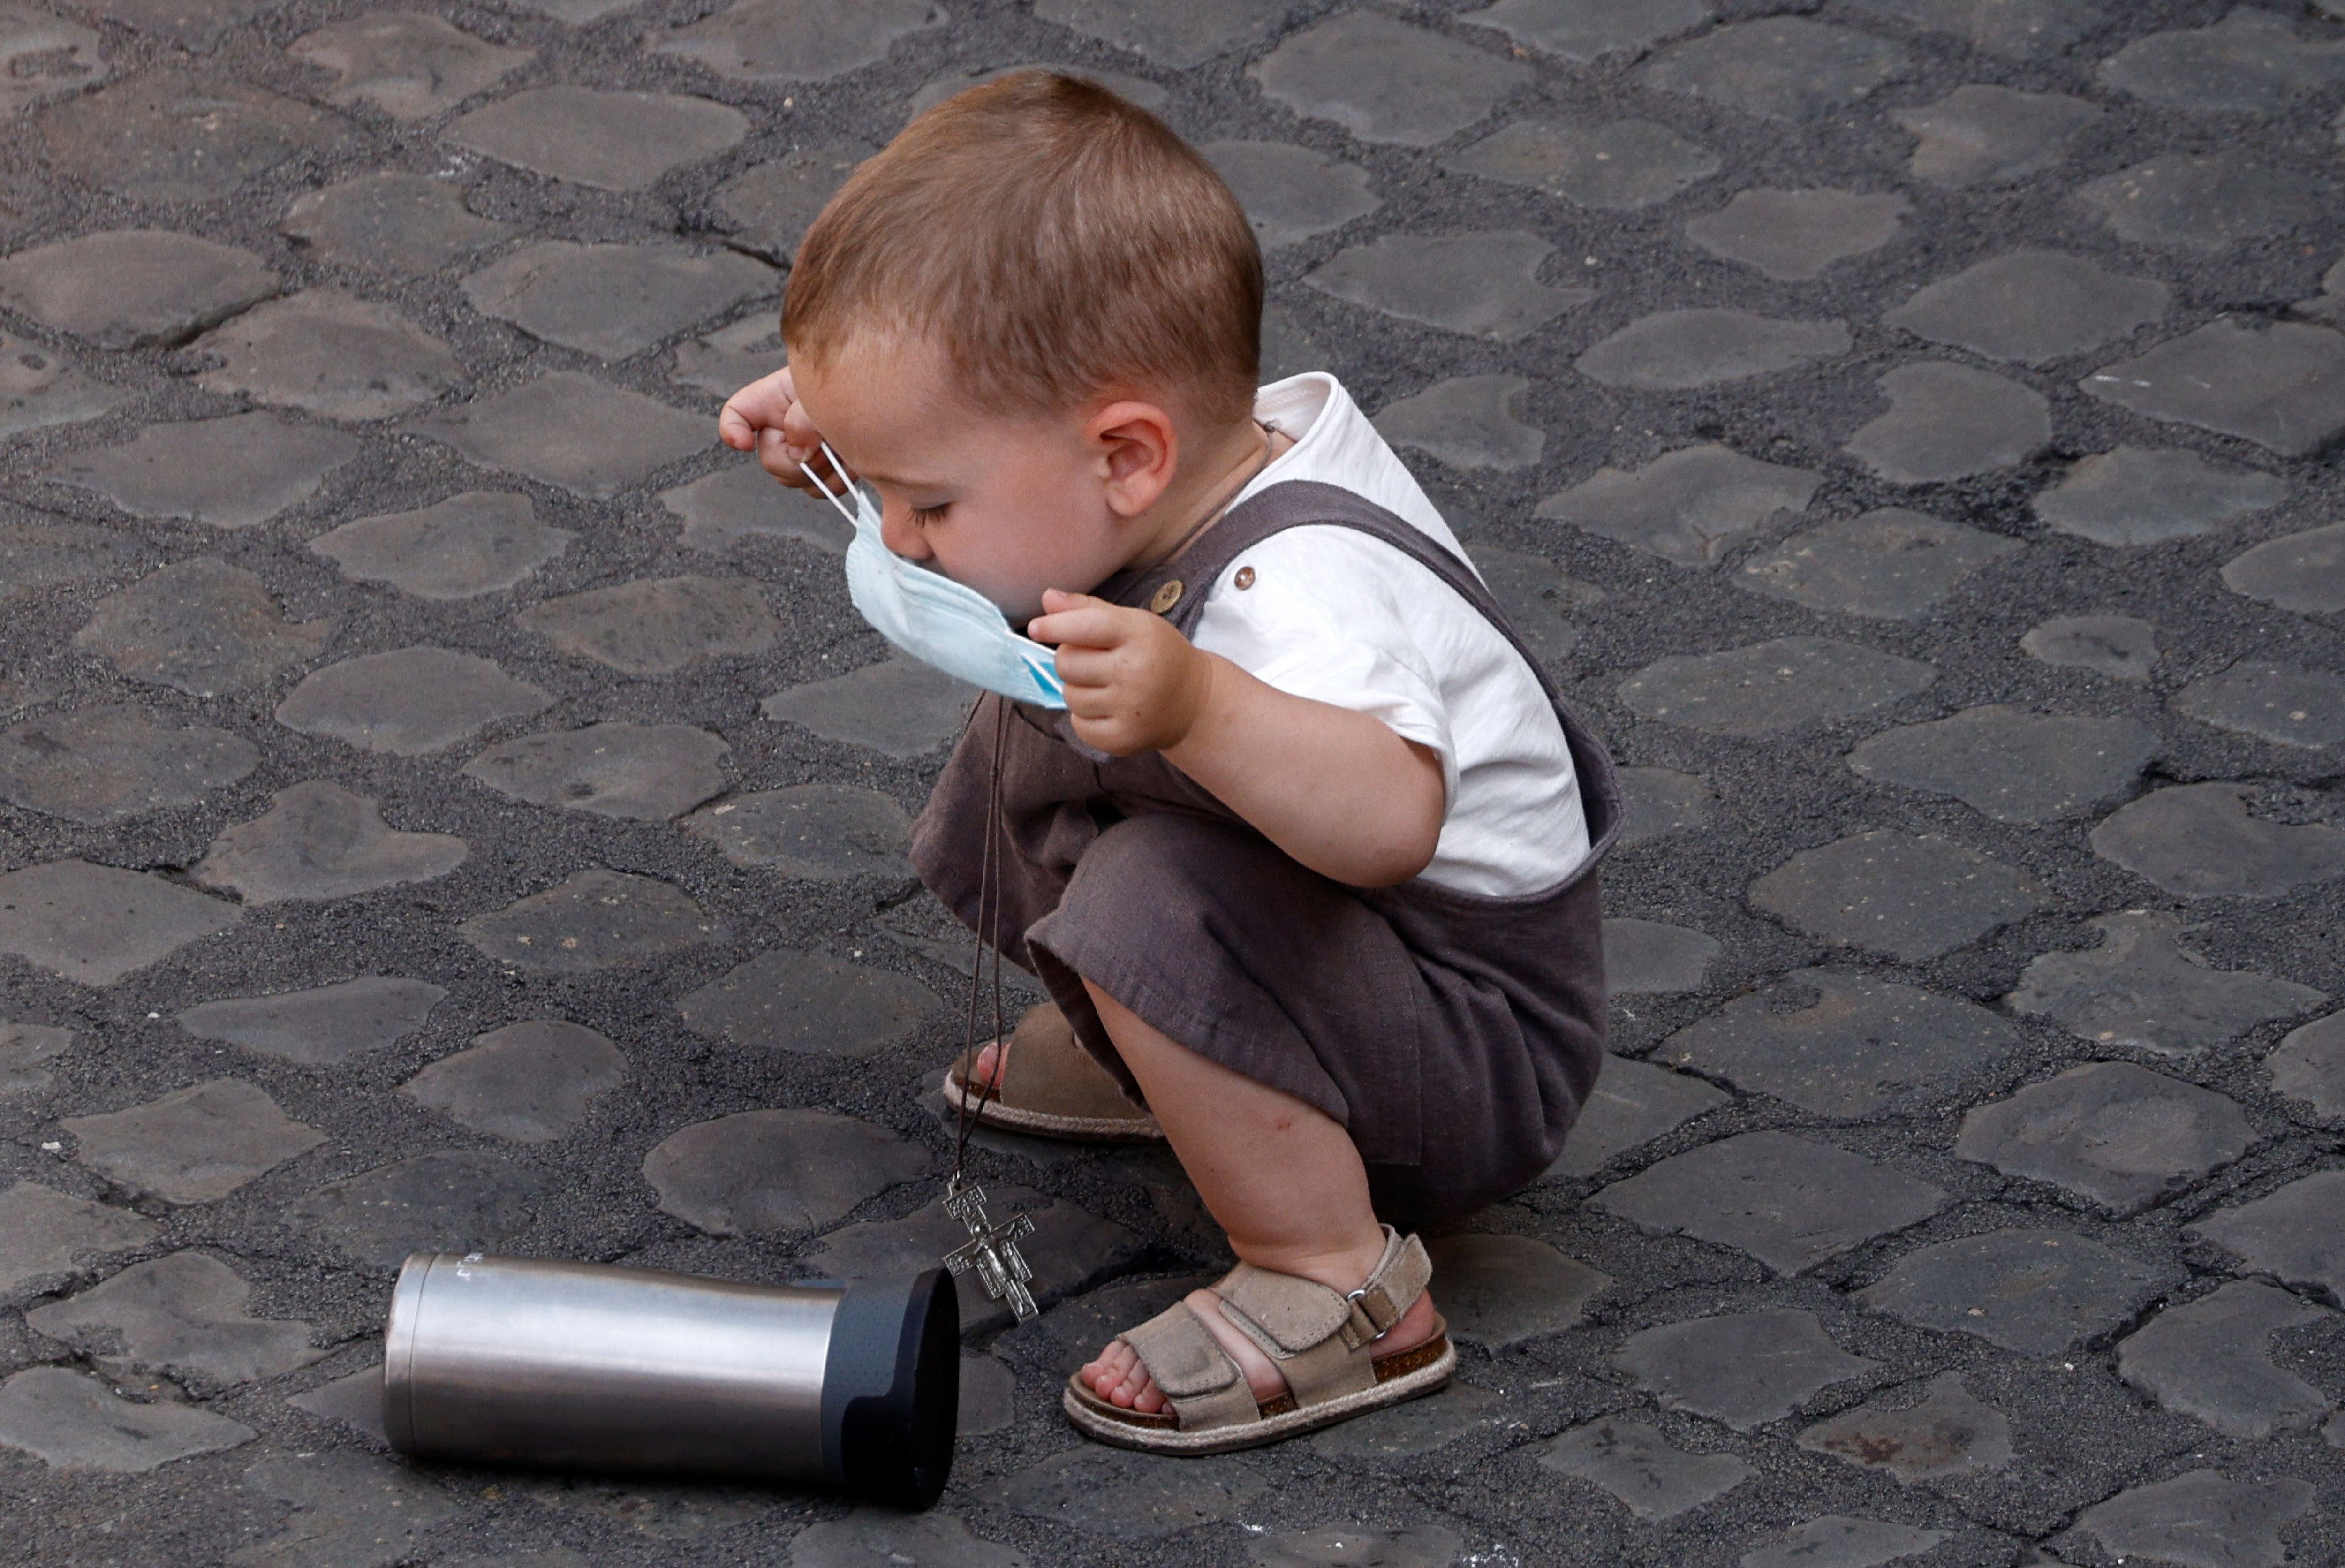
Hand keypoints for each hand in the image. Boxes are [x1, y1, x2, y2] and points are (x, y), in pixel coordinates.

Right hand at [717, 366, 843, 490]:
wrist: (874, 391)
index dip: (732, 430)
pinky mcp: (823, 471)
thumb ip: (804, 418)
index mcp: (771, 401)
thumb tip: (799, 455)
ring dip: (823, 468)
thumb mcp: (825, 390)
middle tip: (827, 439)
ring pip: (796, 481)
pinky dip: (837, 479)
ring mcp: (801, 453)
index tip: (743, 443)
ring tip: (843, 444)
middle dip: (800, 458)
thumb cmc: (850, 380)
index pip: (737, 413)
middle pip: (772, 462)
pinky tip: (851, 459)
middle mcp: (780, 430)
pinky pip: (820, 489)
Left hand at [1028, 589, 1215, 756]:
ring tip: (1104, 686)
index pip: (1085, 626)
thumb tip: (1047, 600)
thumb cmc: (1157, 654)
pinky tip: (1107, 708)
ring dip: (1077, 689)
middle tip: (1092, 661)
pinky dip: (1084, 717)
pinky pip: (1078, 725)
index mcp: (1139, 634)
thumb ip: (1088, 609)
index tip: (1036, 627)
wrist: (1193, 702)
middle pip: (1067, 663)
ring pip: (1069, 696)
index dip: (1055, 626)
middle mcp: (1135, 671)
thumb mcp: (1132, 623)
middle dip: (1069, 659)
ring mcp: (1130, 708)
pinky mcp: (1123, 739)